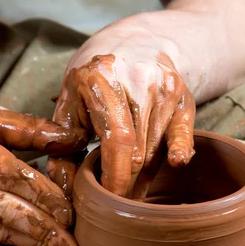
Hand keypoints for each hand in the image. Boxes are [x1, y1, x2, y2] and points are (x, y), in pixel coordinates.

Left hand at [48, 31, 194, 200]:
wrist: (133, 42)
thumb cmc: (93, 77)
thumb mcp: (69, 102)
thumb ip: (60, 145)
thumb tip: (65, 190)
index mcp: (101, 79)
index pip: (117, 141)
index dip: (115, 178)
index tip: (108, 202)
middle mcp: (138, 80)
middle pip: (139, 152)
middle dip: (127, 184)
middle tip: (116, 204)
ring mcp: (165, 88)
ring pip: (157, 150)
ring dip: (143, 176)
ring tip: (130, 189)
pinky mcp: (183, 96)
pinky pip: (184, 136)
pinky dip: (178, 154)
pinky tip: (174, 164)